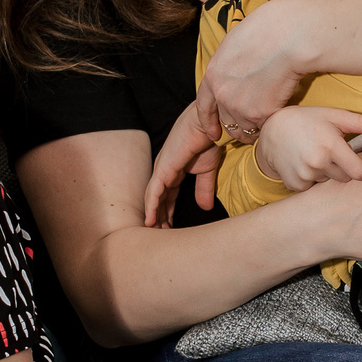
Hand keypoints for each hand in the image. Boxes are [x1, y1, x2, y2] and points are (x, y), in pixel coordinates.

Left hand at [144, 102, 225, 225]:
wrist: (210, 126)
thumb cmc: (208, 142)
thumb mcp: (207, 171)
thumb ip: (204, 189)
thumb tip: (205, 209)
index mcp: (174, 170)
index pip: (167, 196)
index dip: (168, 212)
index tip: (169, 228)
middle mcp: (164, 171)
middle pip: (158, 199)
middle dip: (159, 217)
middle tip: (161, 235)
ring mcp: (162, 169)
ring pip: (153, 198)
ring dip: (154, 216)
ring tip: (154, 233)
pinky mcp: (163, 169)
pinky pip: (154, 192)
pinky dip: (151, 207)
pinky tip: (151, 221)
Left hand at [190, 0, 314, 144]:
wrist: (290, 37)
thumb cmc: (269, 30)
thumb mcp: (235, 44)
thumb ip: (229, 65)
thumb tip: (235, 73)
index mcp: (213, 75)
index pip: (204, 107)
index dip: (208, 122)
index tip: (214, 133)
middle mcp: (223, 95)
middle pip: (228, 122)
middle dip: (238, 127)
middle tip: (251, 126)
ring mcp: (241, 107)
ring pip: (247, 129)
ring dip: (257, 127)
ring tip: (270, 118)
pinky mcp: (262, 114)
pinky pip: (265, 127)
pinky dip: (272, 123)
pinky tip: (281, 112)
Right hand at [252, 106, 361, 192]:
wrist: (271, 131)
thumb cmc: (304, 120)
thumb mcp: (333, 115)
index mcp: (331, 145)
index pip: (359, 172)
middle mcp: (317, 162)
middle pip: (346, 178)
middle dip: (346, 169)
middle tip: (338, 156)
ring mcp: (305, 175)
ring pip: (329, 182)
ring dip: (329, 174)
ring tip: (319, 157)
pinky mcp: (295, 184)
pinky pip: (313, 187)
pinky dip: (314, 179)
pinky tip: (307, 164)